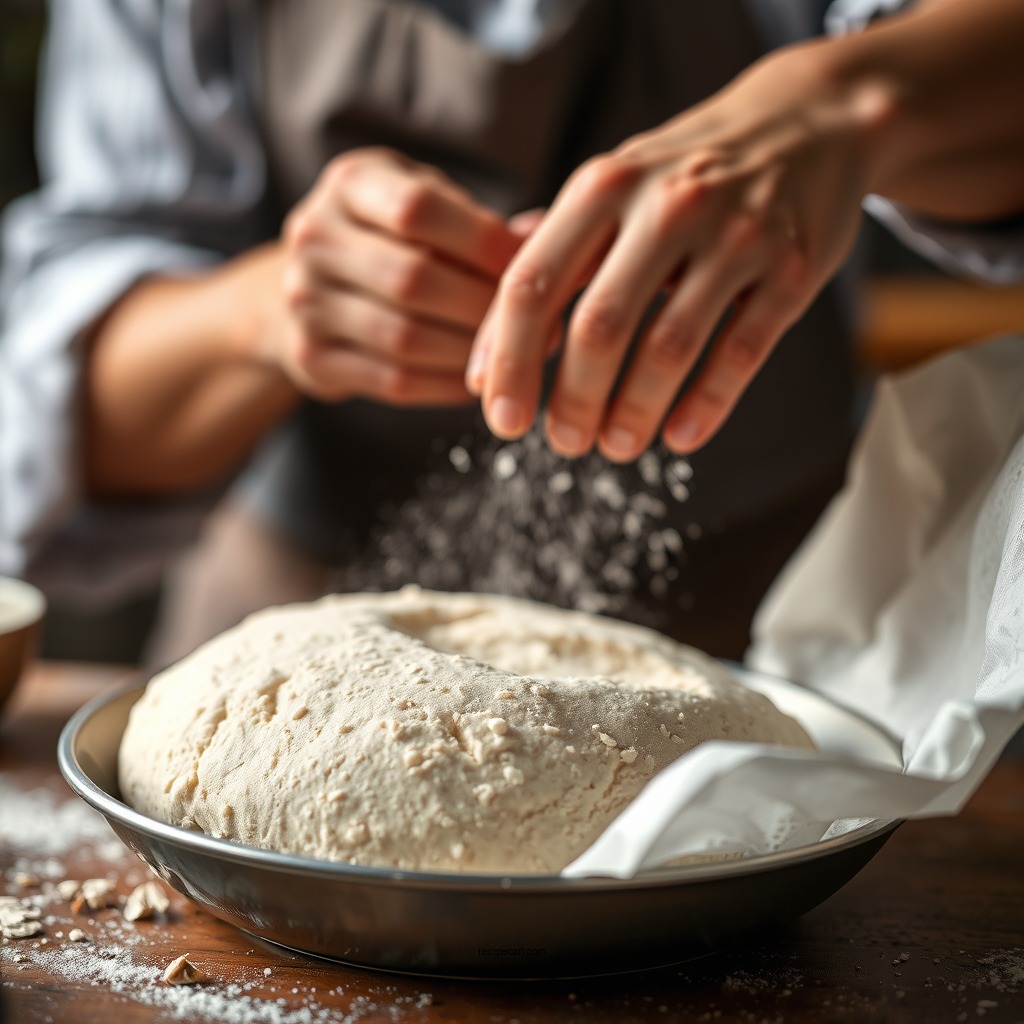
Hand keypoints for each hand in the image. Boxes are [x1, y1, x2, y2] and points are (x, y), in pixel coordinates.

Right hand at [272, 148, 524, 405]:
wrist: (307, 288)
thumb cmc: (388, 239)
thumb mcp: (424, 206)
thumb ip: (478, 222)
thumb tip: (548, 233)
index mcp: (350, 184)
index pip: (418, 207)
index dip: (483, 241)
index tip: (531, 266)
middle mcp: (315, 237)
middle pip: (413, 278)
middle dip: (483, 305)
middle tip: (535, 325)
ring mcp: (305, 300)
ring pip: (405, 337)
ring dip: (470, 351)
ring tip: (513, 356)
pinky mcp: (311, 358)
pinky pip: (394, 380)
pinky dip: (447, 385)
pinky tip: (478, 381)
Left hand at [468, 46, 883, 457]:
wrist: (810, 120)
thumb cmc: (685, 173)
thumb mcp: (611, 190)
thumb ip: (548, 262)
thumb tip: (482, 359)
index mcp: (604, 187)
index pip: (533, 284)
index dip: (509, 360)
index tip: (503, 419)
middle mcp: (665, 206)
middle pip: (598, 325)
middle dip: (574, 400)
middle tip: (566, 443)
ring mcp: (735, 236)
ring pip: (669, 347)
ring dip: (635, 411)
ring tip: (616, 446)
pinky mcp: (792, 268)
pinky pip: (741, 352)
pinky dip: (705, 405)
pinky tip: (679, 438)